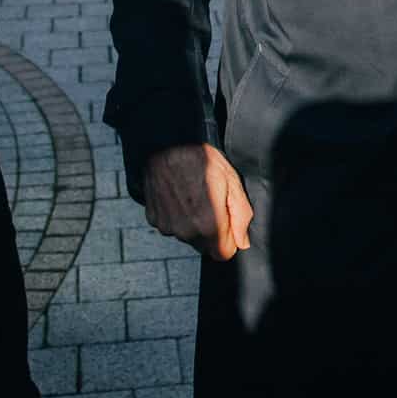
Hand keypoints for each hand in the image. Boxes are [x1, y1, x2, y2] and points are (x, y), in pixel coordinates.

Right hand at [143, 143, 253, 260]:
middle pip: (205, 246)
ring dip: (193, 223)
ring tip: (194, 194)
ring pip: (187, 236)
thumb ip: (241, 216)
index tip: (227, 219)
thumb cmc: (202, 159)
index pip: (224, 254)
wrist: (167, 143)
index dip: (229, 238)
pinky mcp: (154, 219)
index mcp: (209, 225)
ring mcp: (167, 226)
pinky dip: (176, 216)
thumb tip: (242, 242)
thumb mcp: (232, 181)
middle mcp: (185, 232)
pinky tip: (179, 195)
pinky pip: (171, 226)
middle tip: (211, 201)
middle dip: (212, 231)